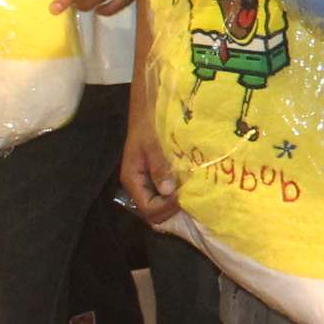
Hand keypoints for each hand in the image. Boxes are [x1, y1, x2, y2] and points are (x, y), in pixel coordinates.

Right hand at [120, 94, 182, 223]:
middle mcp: (138, 186)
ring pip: (159, 207)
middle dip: (171, 211)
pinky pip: (164, 196)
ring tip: (191, 197)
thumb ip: (159, 167)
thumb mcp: (153, 144)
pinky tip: (188, 190)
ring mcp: (146, 183)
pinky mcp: (155, 178)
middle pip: (152, 214)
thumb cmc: (148, 124)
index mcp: (132, 180)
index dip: (166, 207)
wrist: (148, 109)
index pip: (148, 208)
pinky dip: (176, 197)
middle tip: (190, 200)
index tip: (183, 196)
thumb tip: (168, 191)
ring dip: (174, 206)